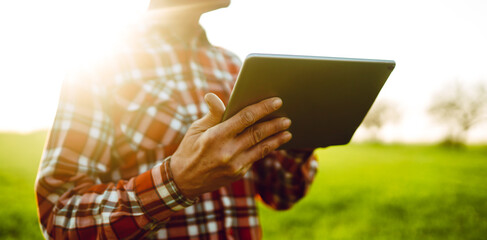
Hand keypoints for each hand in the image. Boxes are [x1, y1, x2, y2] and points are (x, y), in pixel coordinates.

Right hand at [170, 93, 291, 198]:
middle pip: (257, 133)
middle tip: (287, 117)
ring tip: (287, 131)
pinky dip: (266, 149)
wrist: (183, 181)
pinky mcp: (238, 173)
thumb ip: (212, 114)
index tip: (276, 101)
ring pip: (262, 148)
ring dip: (276, 139)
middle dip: (274, 124)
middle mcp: (228, 151)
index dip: (263, 108)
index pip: (245, 118)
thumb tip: (214, 97)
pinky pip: (256, 158)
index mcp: (216, 136)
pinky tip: (274, 143)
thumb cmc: (189, 149)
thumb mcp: (196, 129)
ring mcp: (235, 165)